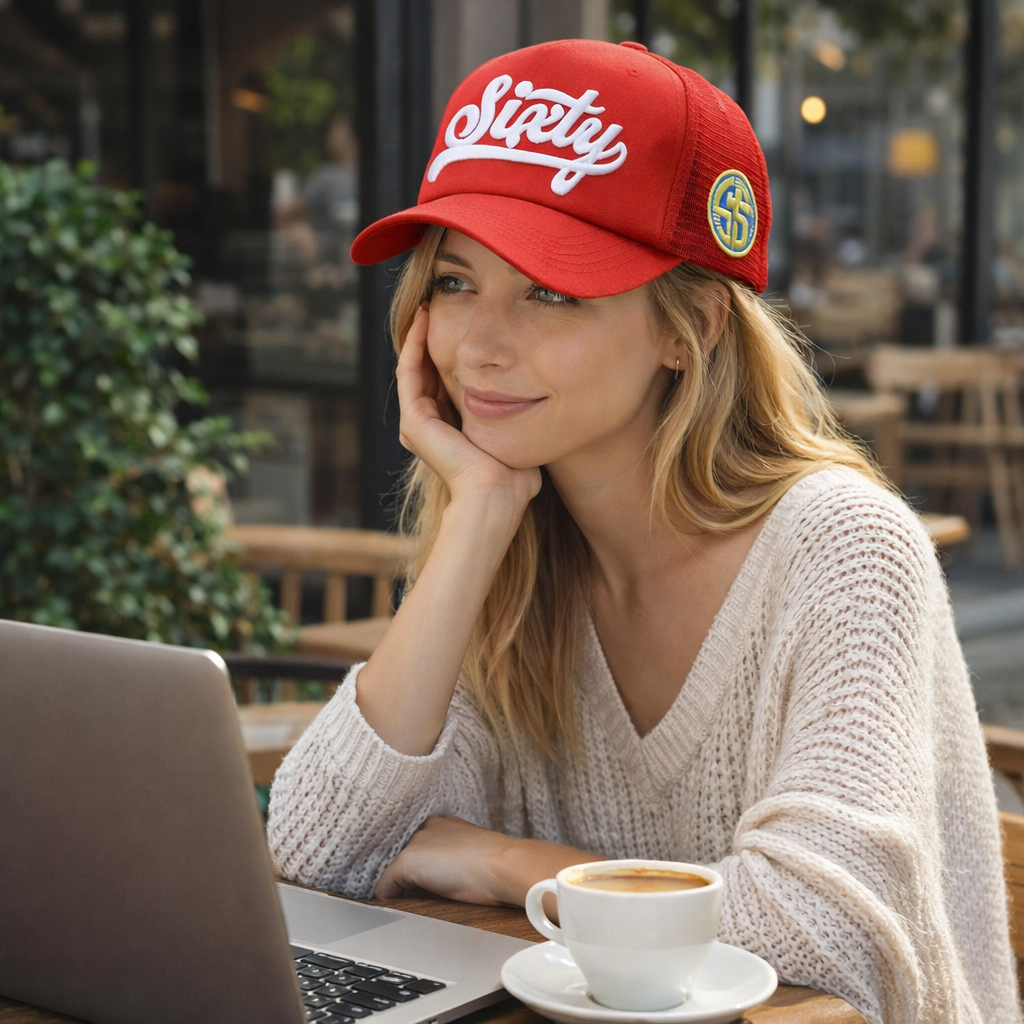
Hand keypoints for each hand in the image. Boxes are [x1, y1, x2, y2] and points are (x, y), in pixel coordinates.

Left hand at [374, 816, 600, 908]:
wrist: (504, 865)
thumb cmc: (497, 866)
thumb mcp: (471, 856)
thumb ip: (451, 860)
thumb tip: (437, 883)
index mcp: (442, 822)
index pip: (419, 846)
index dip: (420, 867)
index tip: (422, 882)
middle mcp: (425, 827)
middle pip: (405, 858)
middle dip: (407, 877)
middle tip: (416, 896)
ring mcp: (415, 843)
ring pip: (394, 872)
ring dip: (399, 889)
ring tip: (410, 903)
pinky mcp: (408, 861)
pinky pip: (385, 887)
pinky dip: (388, 900)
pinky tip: (401, 908)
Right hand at [396, 308, 540, 514]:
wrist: (496, 498)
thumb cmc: (514, 479)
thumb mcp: (517, 438)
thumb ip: (520, 422)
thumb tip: (543, 403)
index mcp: (449, 431)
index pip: (444, 384)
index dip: (450, 354)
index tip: (463, 327)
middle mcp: (428, 427)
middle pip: (425, 372)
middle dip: (431, 339)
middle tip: (437, 306)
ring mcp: (418, 425)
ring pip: (413, 368)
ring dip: (418, 336)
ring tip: (427, 306)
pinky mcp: (414, 421)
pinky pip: (409, 372)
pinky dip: (414, 345)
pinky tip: (424, 321)